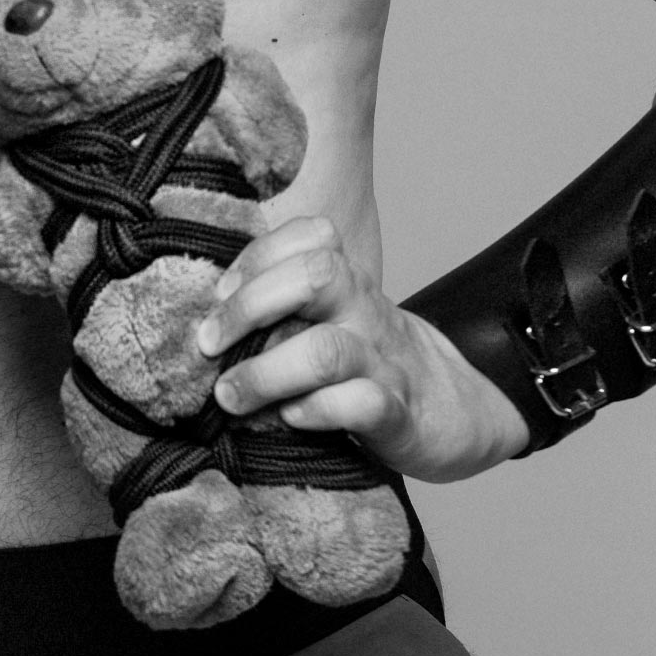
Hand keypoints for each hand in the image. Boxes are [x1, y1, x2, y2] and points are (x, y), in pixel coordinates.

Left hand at [197, 214, 529, 480]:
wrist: (455, 413)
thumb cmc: (370, 364)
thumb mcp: (334, 319)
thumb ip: (283, 308)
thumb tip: (200, 316)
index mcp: (348, 284)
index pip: (312, 236)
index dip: (256, 256)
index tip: (217, 293)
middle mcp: (366, 312)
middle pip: (316, 276)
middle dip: (249, 307)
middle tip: (209, 345)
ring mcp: (383, 362)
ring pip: (326, 350)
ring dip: (265, 373)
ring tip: (230, 397)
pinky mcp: (397, 415)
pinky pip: (358, 405)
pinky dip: (314, 412)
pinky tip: (289, 420)